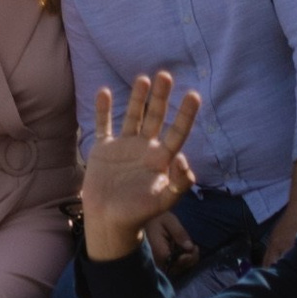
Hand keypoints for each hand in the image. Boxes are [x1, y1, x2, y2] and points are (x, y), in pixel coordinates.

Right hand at [81, 73, 202, 263]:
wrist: (109, 222)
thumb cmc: (138, 213)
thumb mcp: (163, 201)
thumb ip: (177, 184)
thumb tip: (185, 162)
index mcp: (160, 159)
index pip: (177, 132)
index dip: (185, 115)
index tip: (193, 95)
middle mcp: (144, 148)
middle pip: (155, 117)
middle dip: (160, 97)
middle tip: (165, 75)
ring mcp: (124, 146)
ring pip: (132, 116)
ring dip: (137, 98)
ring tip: (144, 79)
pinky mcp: (104, 149)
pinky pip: (104, 125)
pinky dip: (102, 110)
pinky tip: (103, 92)